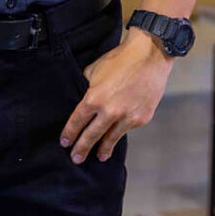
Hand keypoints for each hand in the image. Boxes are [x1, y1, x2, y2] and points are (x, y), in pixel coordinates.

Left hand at [59, 27, 173, 163]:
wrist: (149, 56)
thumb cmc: (120, 60)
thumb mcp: (95, 70)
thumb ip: (88, 87)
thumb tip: (84, 97)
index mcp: (94, 98)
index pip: (77, 121)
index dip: (70, 133)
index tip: (64, 142)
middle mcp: (109, 111)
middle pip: (91, 135)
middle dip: (81, 149)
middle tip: (75, 159)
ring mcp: (127, 117)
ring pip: (111, 138)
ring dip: (103, 149)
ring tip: (99, 157)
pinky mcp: (141, 119)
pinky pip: (126, 129)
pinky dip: (120, 133)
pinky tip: (116, 138)